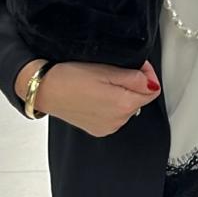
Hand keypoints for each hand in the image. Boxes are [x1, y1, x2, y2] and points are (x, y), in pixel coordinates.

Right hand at [16, 59, 160, 135]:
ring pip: (126, 108)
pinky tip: (95, 97)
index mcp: (123, 105)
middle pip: (139, 100)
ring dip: (120, 96)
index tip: (136, 66)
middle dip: (132, 86)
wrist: (45, 89)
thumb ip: (134, 78)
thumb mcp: (107, 70)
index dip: (146, 75)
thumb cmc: (70, 77)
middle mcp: (118, 120)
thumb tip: (152, 82)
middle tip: (112, 73)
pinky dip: (110, 106)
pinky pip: (114, 116)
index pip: (152, 91)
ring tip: (100, 85)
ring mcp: (108, 127)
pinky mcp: (98, 129)